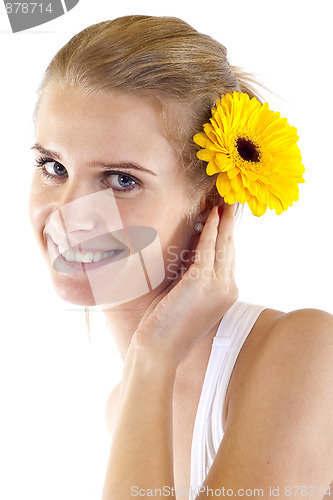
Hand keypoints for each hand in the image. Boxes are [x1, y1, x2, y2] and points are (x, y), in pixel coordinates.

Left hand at [131, 204, 237, 365]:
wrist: (159, 350)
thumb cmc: (166, 327)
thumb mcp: (185, 297)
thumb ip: (192, 275)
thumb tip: (191, 248)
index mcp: (225, 294)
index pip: (228, 259)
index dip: (226, 237)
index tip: (224, 219)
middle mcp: (228, 289)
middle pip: (230, 248)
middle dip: (229, 224)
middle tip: (229, 203)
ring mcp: (218, 286)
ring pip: (224, 244)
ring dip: (223, 220)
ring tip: (225, 202)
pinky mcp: (203, 281)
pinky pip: (208, 246)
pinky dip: (210, 228)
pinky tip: (211, 213)